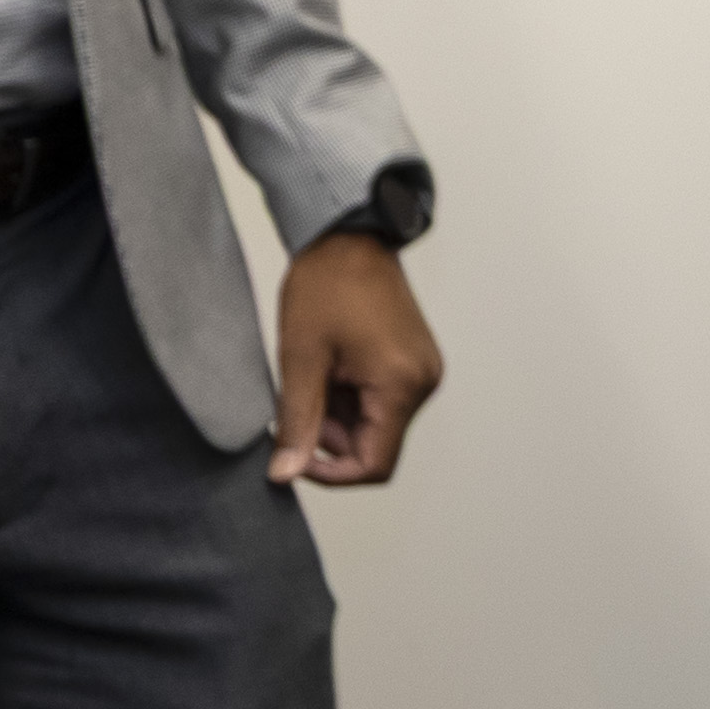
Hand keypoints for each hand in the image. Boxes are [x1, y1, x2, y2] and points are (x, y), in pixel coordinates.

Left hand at [274, 231, 441, 485]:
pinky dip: (351, 399)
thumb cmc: (327, 284)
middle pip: (377, 446)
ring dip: (339, 417)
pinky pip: (384, 401)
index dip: (330, 473)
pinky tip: (330, 369)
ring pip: (378, 425)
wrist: (351, 235)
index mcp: (401, 385)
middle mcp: (423, 383)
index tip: (292, 454)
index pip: (374, 465)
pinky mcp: (415, 362)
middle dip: (331, 438)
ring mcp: (423, 372)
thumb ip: (297, 422)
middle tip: (295, 404)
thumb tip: (285, 472)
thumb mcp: (300, 358)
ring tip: (312, 377)